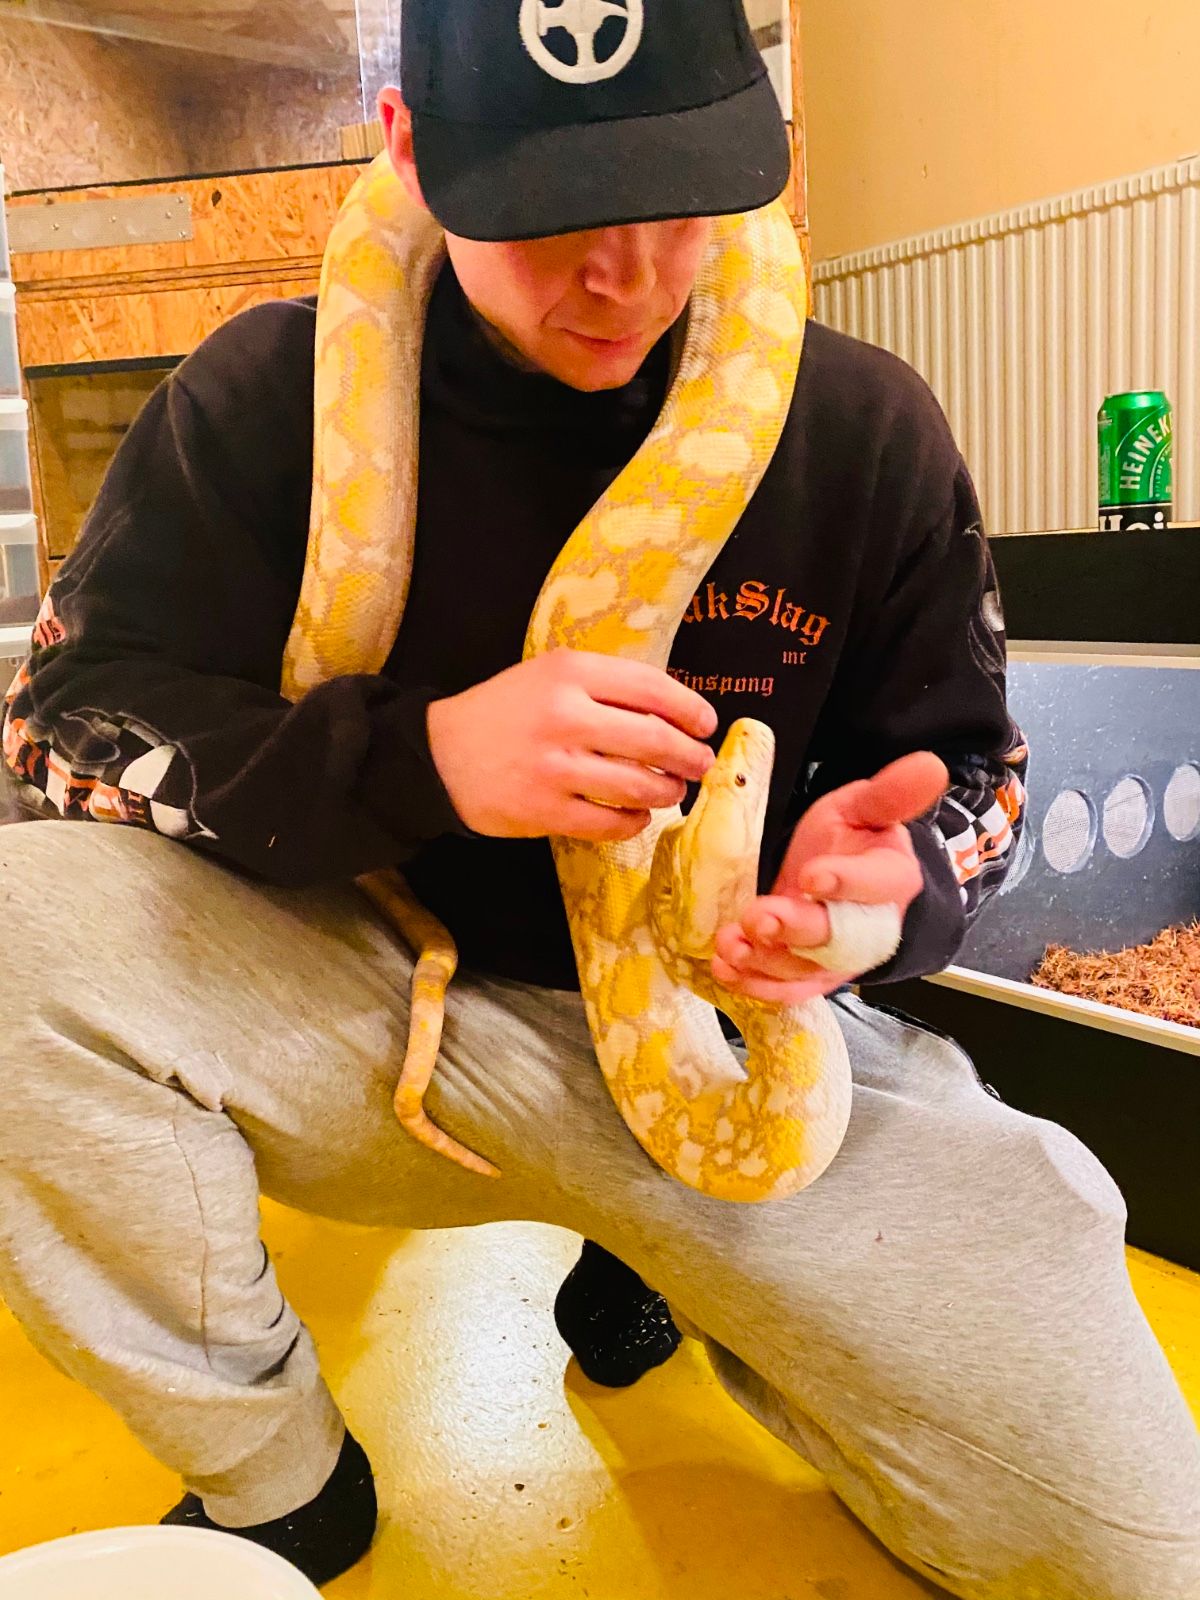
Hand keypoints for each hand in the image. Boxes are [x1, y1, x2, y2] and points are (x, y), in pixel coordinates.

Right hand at [427, 648, 716, 840]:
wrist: (439, 755)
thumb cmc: (504, 712)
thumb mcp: (548, 676)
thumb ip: (603, 686)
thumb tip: (673, 712)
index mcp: (570, 673)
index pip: (652, 688)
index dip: (690, 709)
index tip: (706, 724)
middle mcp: (565, 716)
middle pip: (655, 740)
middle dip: (690, 757)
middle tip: (699, 764)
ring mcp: (555, 767)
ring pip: (639, 786)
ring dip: (667, 791)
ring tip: (670, 790)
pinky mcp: (545, 810)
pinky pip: (611, 823)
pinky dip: (634, 822)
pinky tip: (636, 815)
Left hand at [712, 751, 949, 1004]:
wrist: (834, 879)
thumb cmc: (851, 841)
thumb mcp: (863, 808)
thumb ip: (890, 793)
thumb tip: (930, 765)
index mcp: (891, 879)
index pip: (877, 883)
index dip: (846, 882)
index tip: (812, 875)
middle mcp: (869, 927)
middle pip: (838, 936)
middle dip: (797, 929)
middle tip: (760, 917)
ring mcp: (837, 959)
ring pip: (806, 969)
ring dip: (766, 960)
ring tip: (731, 944)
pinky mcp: (809, 978)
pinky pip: (785, 990)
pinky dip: (754, 984)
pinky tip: (726, 969)